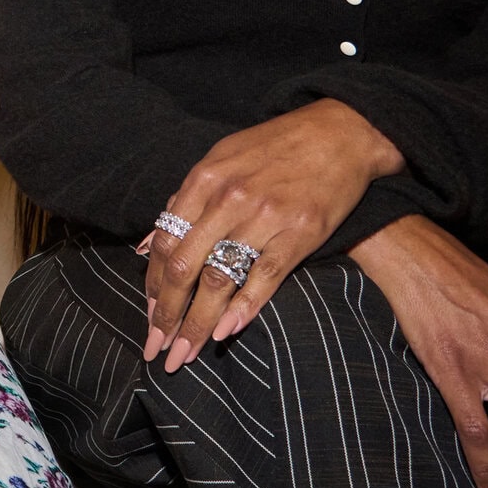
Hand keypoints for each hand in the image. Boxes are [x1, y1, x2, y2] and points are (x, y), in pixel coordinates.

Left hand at [143, 99, 400, 369]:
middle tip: (156, 348)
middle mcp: (228, 200)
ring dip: (197, 323)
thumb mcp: (220, 160)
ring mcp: (264, 218)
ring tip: (184, 353)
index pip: (165, 243)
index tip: (148, 316)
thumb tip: (149, 246)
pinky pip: (264, 277)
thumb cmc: (274, 148)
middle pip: (184, 267)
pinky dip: (243, 307)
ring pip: (219, 279)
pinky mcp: (299, 234)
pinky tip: (225, 331)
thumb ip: (185, 202)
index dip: (153, 285)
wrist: (339, 133)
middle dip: (166, 314)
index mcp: (203, 180)